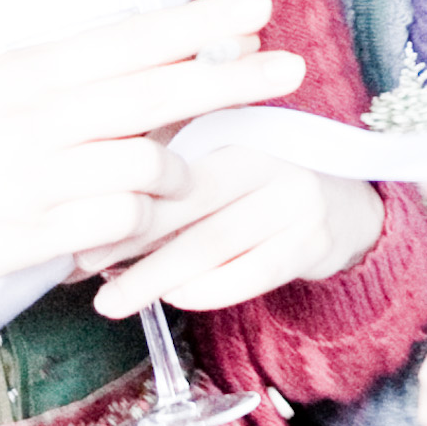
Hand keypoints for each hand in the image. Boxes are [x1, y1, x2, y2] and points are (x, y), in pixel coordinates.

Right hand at [0, 0, 303, 345]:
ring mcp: (34, 178)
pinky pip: (116, 229)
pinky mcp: (29, 237)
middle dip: (230, 80)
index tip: (258, 8)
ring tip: (159, 188)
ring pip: (145, 169)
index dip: (199, 24)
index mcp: (27, 72)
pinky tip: (116, 230)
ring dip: (170, 179)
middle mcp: (35, 117)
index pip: (130, 39)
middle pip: (155, 94)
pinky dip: (133, 229)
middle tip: (292, 69)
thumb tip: (143, 53)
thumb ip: (63, 77)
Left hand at [84, 141, 386, 318]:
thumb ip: (169, 162)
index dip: (121, 194)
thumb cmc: (261, 181)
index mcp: (239, 124)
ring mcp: (297, 198)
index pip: (172, 158)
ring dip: (156, 276)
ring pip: (213, 243)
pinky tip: (174, 299)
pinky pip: (252, 273)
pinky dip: (207, 290)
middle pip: (187, 201)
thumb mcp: (222, 153)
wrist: (348, 205)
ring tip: (113, 301)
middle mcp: (271, 155)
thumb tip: (89, 201)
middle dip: (128, 238)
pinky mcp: (314, 241)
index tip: (77, 224)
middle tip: (81, 266)